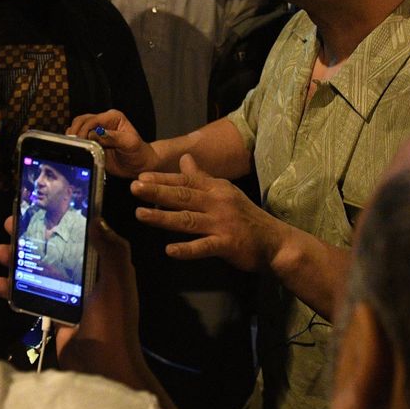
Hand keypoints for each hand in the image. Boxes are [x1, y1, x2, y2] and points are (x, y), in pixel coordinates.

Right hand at [0, 212, 150, 386]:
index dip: (59, 219)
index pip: (78, 234)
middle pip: (53, 250)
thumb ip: (111, 250)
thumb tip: (96, 217)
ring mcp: (66, 297)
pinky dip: (12, 289)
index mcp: (103, 266)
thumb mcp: (118, 282)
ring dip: (17, 261)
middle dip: (30, 237)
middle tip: (8, 226)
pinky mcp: (52, 315)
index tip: (38, 207)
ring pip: (37, 271)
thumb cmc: (113, 321)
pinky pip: (29, 297)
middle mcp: (85, 278)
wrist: (103, 367)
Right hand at [68, 109, 155, 176]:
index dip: (84, 129)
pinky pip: (78, 138)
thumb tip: (95, 134)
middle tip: (75, 145)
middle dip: (76, 132)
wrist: (138, 165)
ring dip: (73, 136)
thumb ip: (113, 138)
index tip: (81, 141)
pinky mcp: (92, 141)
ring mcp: (96, 131)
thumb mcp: (129, 144)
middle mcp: (103, 121)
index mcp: (113, 117)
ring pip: (77, 127)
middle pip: (81, 121)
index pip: (92, 119)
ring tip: (74, 147)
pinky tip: (75, 149)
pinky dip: (74, 142)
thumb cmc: (138, 153)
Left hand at [130, 154, 283, 271]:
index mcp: (216, 189)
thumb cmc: (246, 217)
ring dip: (163, 217)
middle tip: (135, 188)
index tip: (141, 177)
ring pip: (188, 219)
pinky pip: (203, 247)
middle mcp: (218, 203)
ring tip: (141, 214)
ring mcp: (222, 224)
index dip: (163, 179)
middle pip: (183, 196)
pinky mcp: (227, 244)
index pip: (186, 181)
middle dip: (157, 192)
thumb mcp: (225, 192)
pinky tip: (169, 250)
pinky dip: (186, 249)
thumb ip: (202, 177)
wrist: (275, 241)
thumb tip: (184, 159)